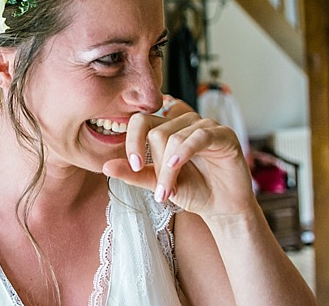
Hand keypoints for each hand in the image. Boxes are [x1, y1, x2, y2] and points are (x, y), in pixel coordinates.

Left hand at [103, 112, 254, 217]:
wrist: (221, 207)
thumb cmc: (191, 190)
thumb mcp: (157, 183)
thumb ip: (134, 174)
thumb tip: (105, 166)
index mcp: (166, 127)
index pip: (140, 120)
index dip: (133, 141)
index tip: (134, 166)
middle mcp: (184, 122)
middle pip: (157, 132)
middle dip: (156, 166)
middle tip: (161, 191)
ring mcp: (204, 125)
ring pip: (175, 137)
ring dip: (169, 169)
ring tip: (170, 192)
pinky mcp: (223, 134)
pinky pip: (198, 136)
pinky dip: (184, 152)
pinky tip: (176, 167)